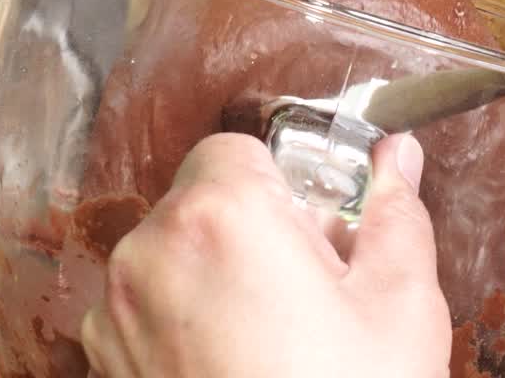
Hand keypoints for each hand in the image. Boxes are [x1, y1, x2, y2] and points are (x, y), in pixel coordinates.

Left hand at [80, 132, 450, 377]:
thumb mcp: (399, 308)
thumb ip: (394, 213)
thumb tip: (398, 161)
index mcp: (222, 217)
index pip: (236, 148)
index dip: (281, 181)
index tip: (312, 222)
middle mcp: (150, 254)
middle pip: (199, 202)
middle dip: (250, 229)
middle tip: (306, 287)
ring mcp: (117, 313)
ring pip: (169, 256)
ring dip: (212, 275)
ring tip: (272, 337)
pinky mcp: (105, 362)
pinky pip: (143, 310)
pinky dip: (179, 322)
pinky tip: (233, 365)